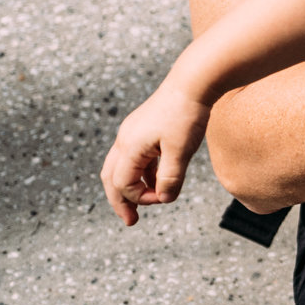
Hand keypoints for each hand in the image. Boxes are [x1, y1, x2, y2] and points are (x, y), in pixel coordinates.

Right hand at [100, 85, 212, 225]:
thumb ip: (170, 178)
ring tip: (148, 201)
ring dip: (133, 186)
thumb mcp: (180, 150)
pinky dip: (144, 172)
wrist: (193, 82)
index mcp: (130, 146)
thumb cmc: (186, 114)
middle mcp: (125, 140)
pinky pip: (137, 156)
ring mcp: (133, 133)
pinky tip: (158, 179)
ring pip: (123, 167)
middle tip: (130, 221)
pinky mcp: (144, 128)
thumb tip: (164, 199)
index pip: (123, 184)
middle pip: (112, 178)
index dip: (141, 198)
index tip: (164, 199)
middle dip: (120, 201)